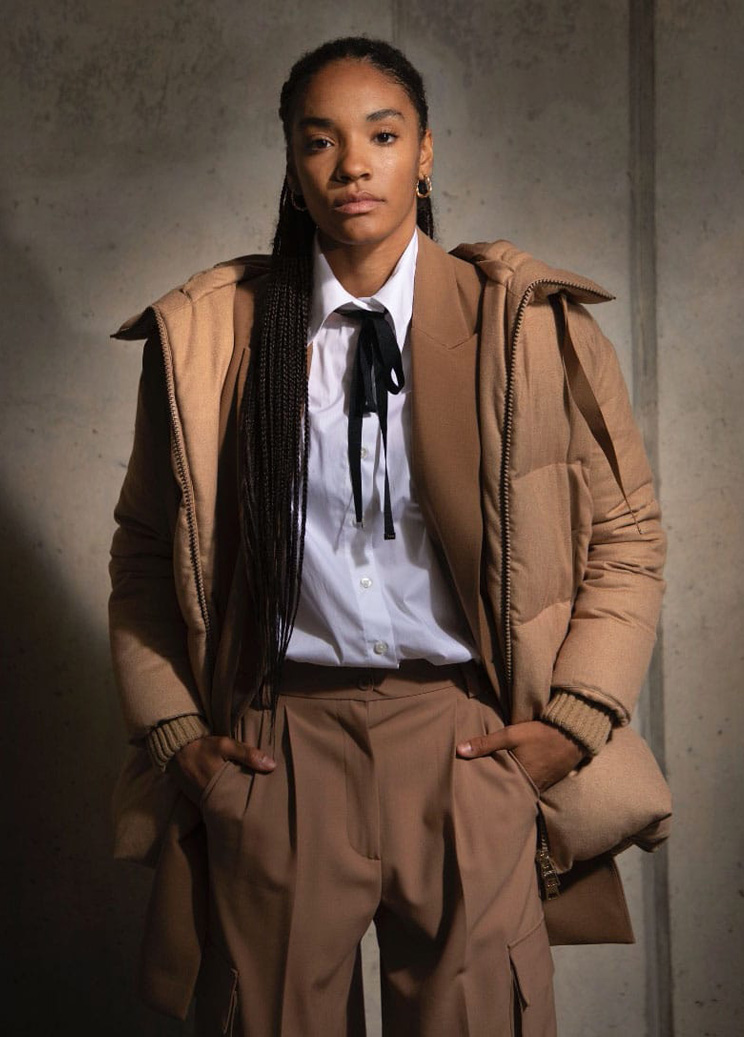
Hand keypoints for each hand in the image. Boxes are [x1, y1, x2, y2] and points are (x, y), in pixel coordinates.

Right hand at [166, 735, 275, 805]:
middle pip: (236, 806)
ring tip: (255, 804)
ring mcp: (204, 802)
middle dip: (248, 806)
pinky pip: (218, 803)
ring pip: (227, 806)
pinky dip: (227, 800)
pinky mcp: (200, 800)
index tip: (270, 798)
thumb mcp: (225, 745)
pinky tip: (238, 798)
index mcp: (218, 786)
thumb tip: (272, 765)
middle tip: (266, 805)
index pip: (242, 800)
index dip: (255, 801)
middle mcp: (210, 799)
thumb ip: (247, 754)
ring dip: (238, 803)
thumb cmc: (202, 746)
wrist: (175, 748)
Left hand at [456, 721, 584, 791]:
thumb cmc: (540, 734)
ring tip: (491, 786)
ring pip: (519, 790)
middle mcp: (530, 788)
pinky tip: (512, 779)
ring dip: (508, 788)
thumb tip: (459, 750)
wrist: (573, 734)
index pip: (496, 790)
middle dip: (495, 792)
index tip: (470, 792)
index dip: (484, 791)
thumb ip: (486, 743)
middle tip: (477, 792)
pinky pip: (530, 786)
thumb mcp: (511, 735)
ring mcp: (540, 786)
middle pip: (507, 793)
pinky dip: (520, 783)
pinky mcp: (548, 781)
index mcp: (519, 779)